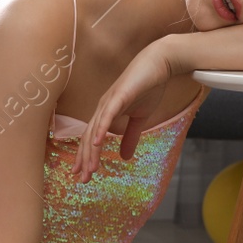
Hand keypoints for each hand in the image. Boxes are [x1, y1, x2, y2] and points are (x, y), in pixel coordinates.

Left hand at [72, 37, 182, 182]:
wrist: (159, 63)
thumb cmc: (149, 87)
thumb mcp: (140, 118)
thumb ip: (131, 136)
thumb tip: (124, 157)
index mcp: (106, 113)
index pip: (92, 139)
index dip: (86, 157)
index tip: (83, 175)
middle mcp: (102, 108)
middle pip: (89, 138)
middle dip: (85, 160)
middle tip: (83, 179)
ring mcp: (109, 101)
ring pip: (95, 130)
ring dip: (91, 151)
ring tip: (90, 169)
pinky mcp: (119, 95)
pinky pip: (107, 115)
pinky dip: (101, 130)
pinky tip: (98, 144)